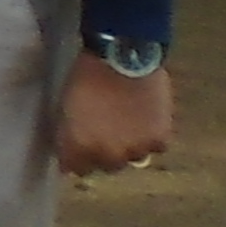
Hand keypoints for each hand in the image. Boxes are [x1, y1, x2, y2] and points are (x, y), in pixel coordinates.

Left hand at [59, 54, 178, 178]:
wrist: (122, 57)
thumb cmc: (87, 76)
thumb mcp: (67, 106)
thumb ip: (69, 134)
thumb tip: (71, 152)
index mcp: (80, 147)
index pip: (77, 169)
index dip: (78, 159)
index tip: (79, 150)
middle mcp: (107, 156)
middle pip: (107, 166)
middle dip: (104, 154)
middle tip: (107, 134)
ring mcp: (135, 150)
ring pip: (132, 158)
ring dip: (130, 146)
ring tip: (128, 124)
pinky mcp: (158, 141)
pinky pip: (155, 147)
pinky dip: (152, 137)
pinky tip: (147, 120)